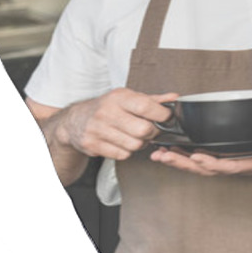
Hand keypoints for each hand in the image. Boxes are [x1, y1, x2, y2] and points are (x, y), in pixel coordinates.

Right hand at [55, 88, 179, 161]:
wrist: (76, 119)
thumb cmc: (108, 107)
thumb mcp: (128, 98)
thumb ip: (153, 100)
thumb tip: (175, 98)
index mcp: (118, 97)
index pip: (145, 106)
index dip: (161, 114)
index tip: (167, 117)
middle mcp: (106, 112)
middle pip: (143, 130)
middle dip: (152, 132)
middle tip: (151, 130)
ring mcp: (98, 129)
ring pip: (134, 145)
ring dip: (140, 143)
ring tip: (136, 136)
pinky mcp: (92, 145)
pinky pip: (122, 155)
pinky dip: (127, 151)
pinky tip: (123, 142)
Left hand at [149, 135, 251, 180]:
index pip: (232, 166)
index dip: (213, 163)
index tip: (196, 157)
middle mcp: (248, 166)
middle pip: (211, 168)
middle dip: (186, 163)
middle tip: (162, 155)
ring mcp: (244, 162)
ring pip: (209, 165)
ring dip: (184, 161)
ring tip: (161, 154)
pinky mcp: (243, 156)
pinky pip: (215, 158)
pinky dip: (196, 155)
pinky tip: (182, 149)